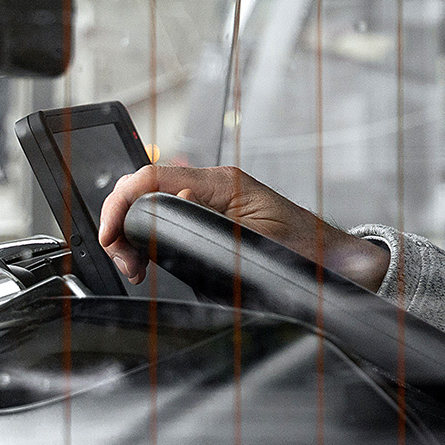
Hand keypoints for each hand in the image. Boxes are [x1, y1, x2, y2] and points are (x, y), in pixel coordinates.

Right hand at [98, 165, 390, 292]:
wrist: (333, 261)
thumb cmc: (306, 251)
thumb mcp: (257, 241)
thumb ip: (214, 222)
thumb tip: (179, 199)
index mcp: (223, 184)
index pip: (152, 178)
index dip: (120, 204)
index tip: (110, 238)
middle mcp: (214, 185)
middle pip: (144, 188)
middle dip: (121, 224)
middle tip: (128, 265)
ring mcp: (212, 198)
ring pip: (151, 202)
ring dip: (133, 233)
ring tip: (136, 267)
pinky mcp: (212, 214)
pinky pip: (167, 215)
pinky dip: (148, 236)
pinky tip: (149, 259)